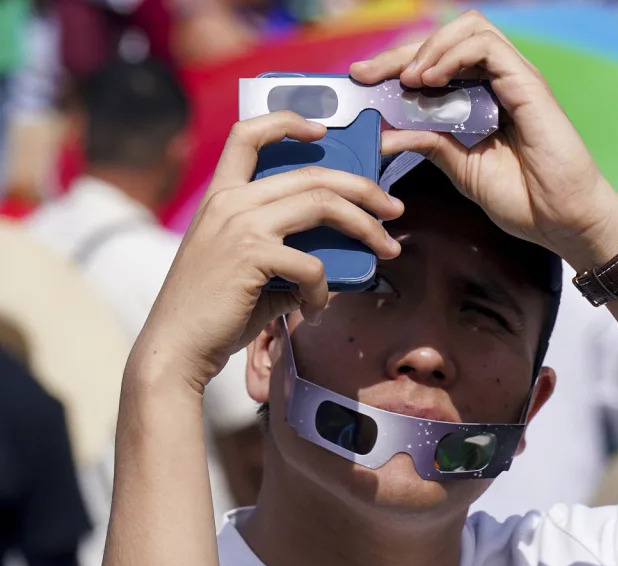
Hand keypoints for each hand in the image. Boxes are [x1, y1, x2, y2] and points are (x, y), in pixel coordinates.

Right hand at [130, 111, 403, 391]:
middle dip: (364, 188)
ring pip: (321, 203)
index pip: (248, 134)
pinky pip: (313, 264)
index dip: (288, 122)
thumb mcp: (247, 263)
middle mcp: (229, 200)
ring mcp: (240, 225)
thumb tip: (344, 248)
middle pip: (312, 173)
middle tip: (394, 208)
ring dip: (365, 227)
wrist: (177, 346)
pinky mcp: (252, 256)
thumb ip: (286, 245)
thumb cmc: (216, 309)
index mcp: (222, 195)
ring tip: (387, 248)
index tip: (324, 132)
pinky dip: (323, 290)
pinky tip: (315, 309)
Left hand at [350, 10, 617, 270]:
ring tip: (407, 79)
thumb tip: (384, 131)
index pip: (436, 63)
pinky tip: (431, 80)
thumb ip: (429, 143)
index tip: (363, 81)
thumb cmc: (524, 198)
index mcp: (482, 100)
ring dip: (428, 49)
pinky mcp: (528, 84)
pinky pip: (486, 47)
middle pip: (446, 41)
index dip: (396, 65)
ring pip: (468, 30)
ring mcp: (515, 80)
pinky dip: (453, 55)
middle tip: (367, 74)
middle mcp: (498, 83)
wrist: (562, 220)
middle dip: (400, 52)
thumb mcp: (461, 168)